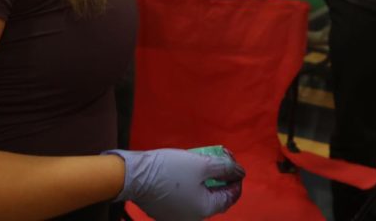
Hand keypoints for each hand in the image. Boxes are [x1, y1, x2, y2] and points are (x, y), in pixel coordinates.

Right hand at [107, 148, 244, 220]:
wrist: (135, 176)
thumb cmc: (171, 170)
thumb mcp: (202, 164)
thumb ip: (224, 168)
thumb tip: (240, 172)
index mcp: (205, 210)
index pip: (230, 197)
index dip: (236, 180)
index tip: (235, 165)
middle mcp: (193, 218)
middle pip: (215, 198)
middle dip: (221, 178)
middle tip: (221, 160)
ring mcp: (177, 216)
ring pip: (200, 198)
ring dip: (207, 181)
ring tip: (206, 163)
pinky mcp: (165, 211)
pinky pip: (186, 199)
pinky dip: (192, 186)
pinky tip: (190, 172)